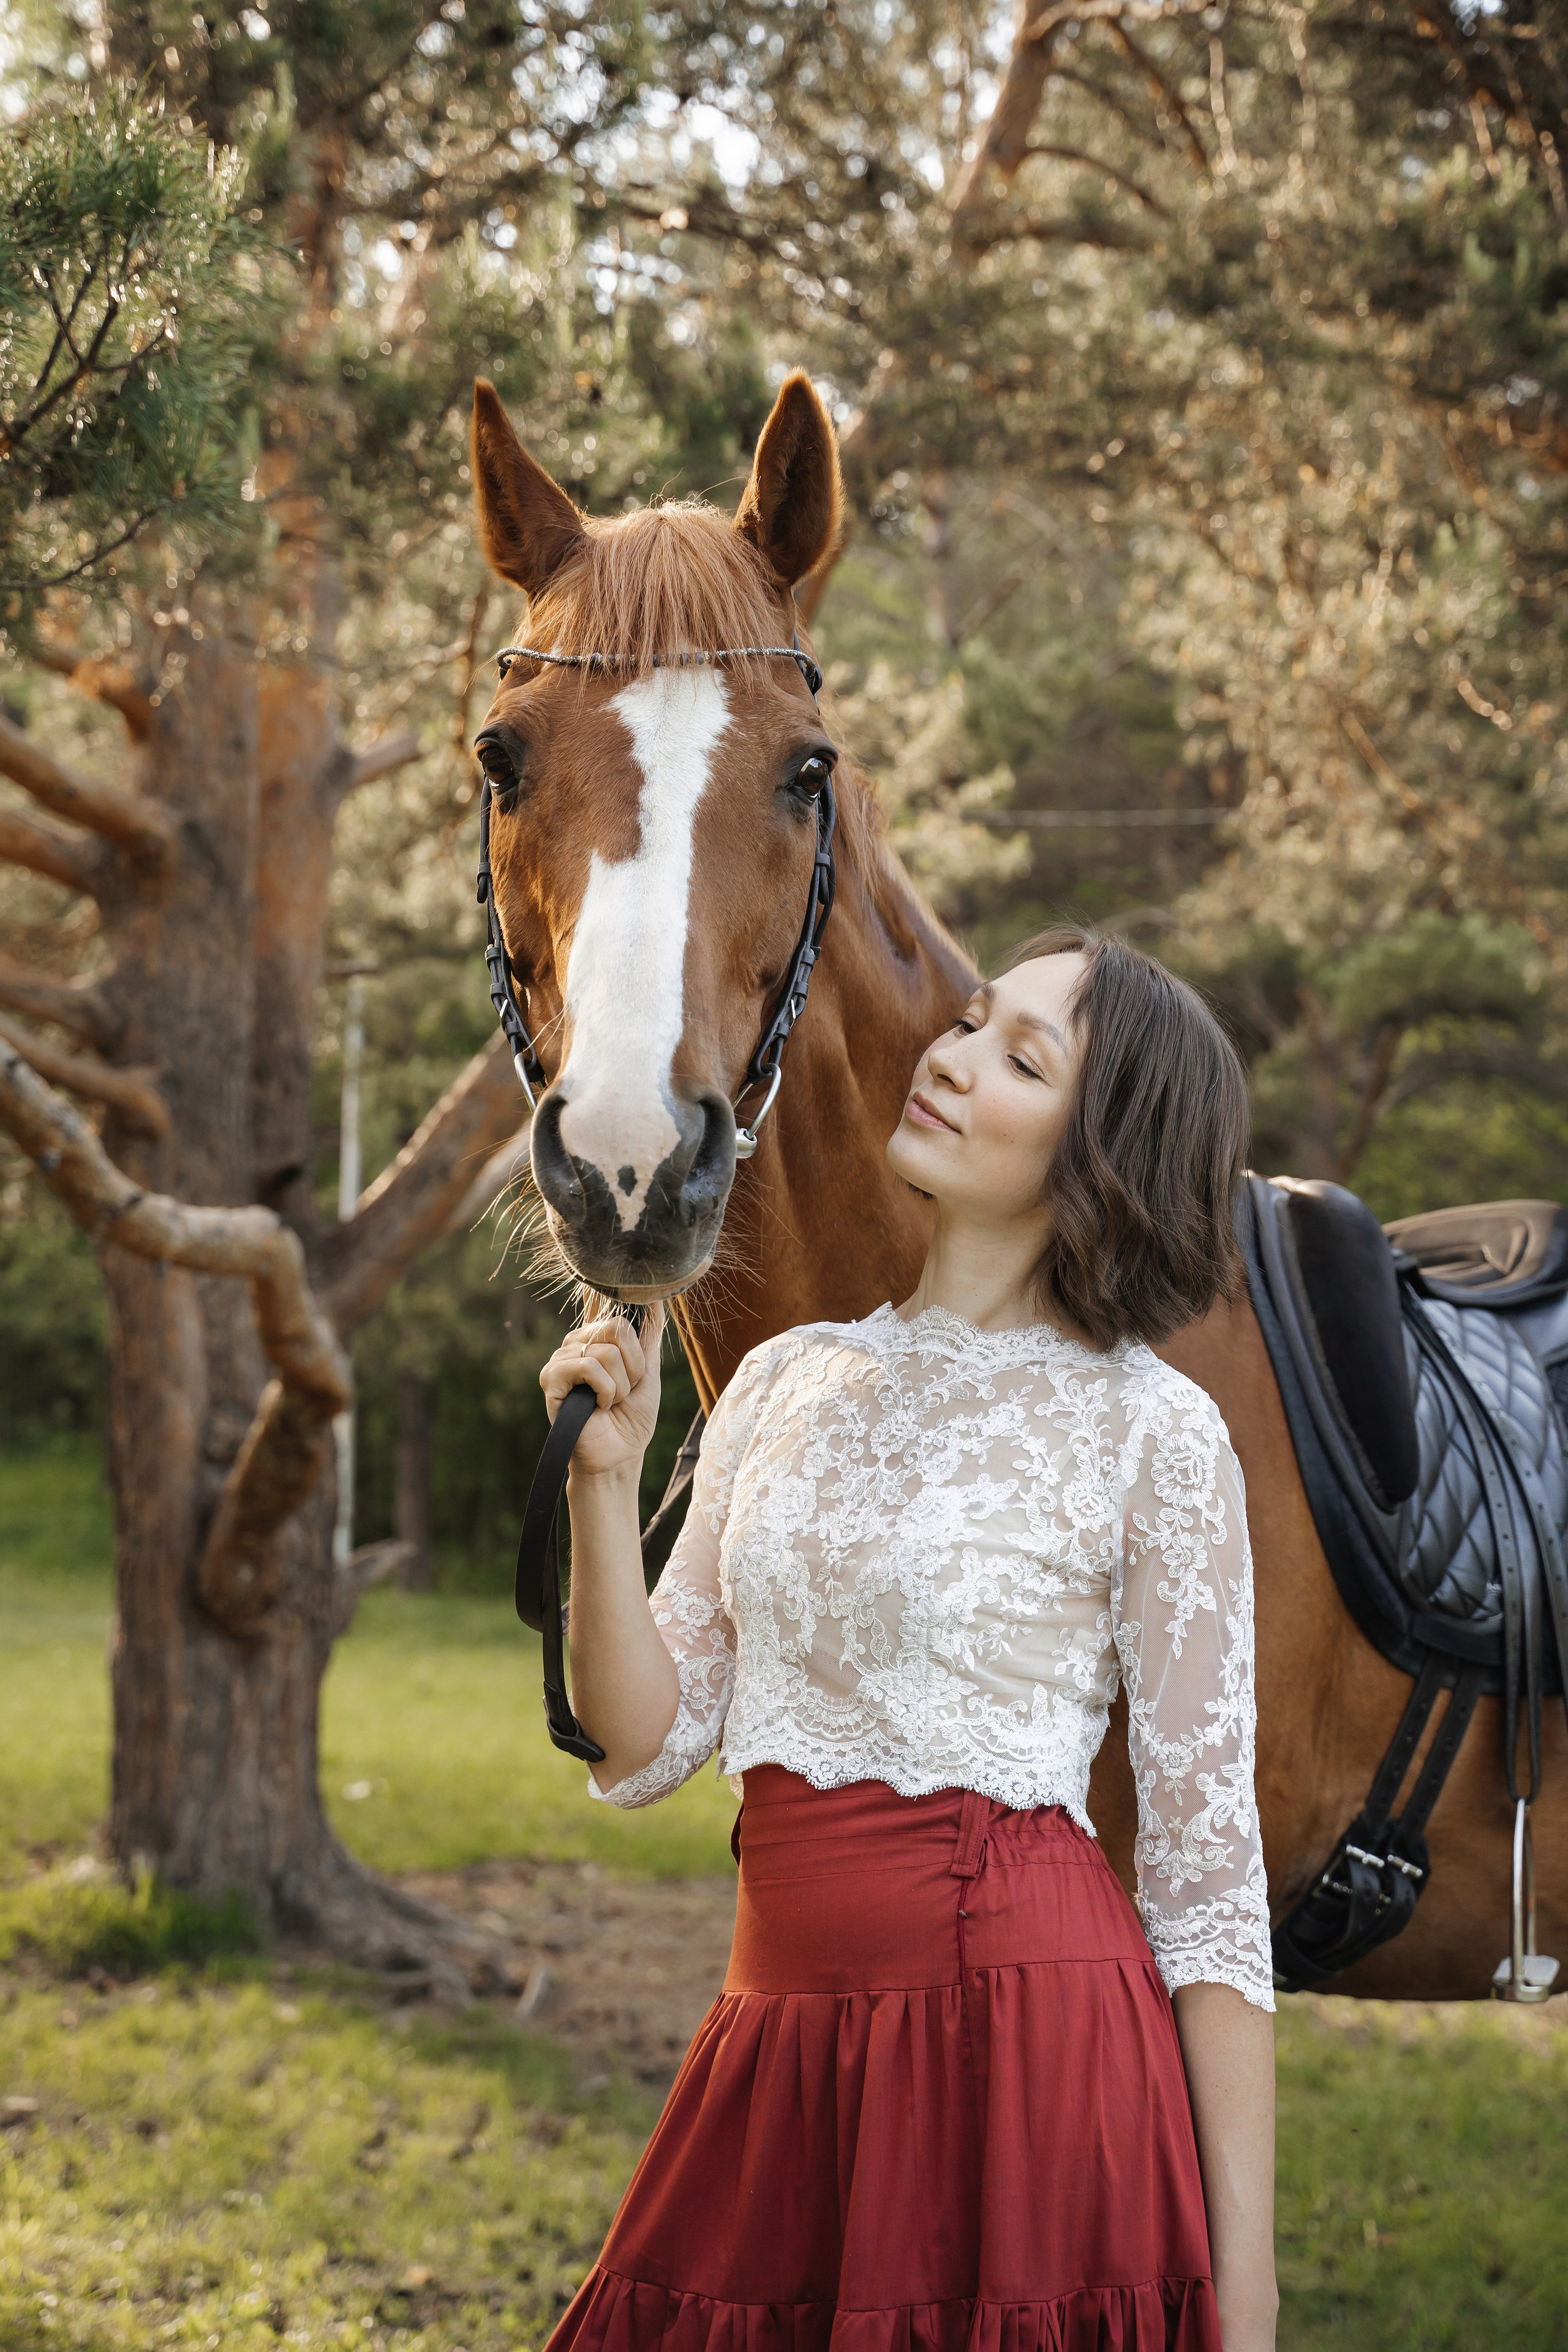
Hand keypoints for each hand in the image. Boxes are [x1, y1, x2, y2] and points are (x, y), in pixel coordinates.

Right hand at [540, 1306, 663, 1477]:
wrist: (620, 1454)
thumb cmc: (632, 1416)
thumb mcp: (648, 1371)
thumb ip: (649, 1334)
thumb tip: (656, 1296)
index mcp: (596, 1338)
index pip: (622, 1317)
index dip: (636, 1351)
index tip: (634, 1375)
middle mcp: (576, 1343)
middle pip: (617, 1328)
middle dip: (633, 1367)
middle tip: (623, 1391)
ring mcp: (561, 1359)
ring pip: (606, 1351)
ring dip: (620, 1385)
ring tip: (610, 1402)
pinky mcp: (551, 1378)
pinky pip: (589, 1367)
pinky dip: (605, 1391)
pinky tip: (598, 1406)